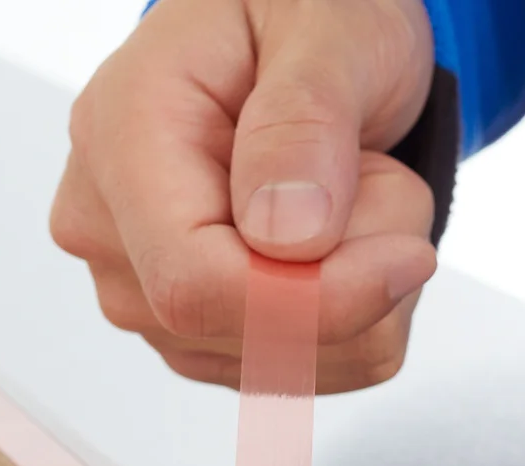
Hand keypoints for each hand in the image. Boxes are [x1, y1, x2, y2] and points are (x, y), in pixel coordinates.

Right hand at [48, 0, 437, 392]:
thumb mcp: (327, 26)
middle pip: (250, 334)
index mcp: (121, 140)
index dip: (315, 300)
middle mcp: (112, 234)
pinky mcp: (196, 337)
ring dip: (364, 287)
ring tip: (346, 187)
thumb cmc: (308, 13)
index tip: (411, 257)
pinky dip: (358, 313)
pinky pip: (312, 370)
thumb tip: (284, 236)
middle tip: (371, 167)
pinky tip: (338, 235)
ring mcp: (147, 296)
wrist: (304, 44)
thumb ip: (305, 121)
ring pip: (294, 363)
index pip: (195, 284)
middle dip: (355, 270)